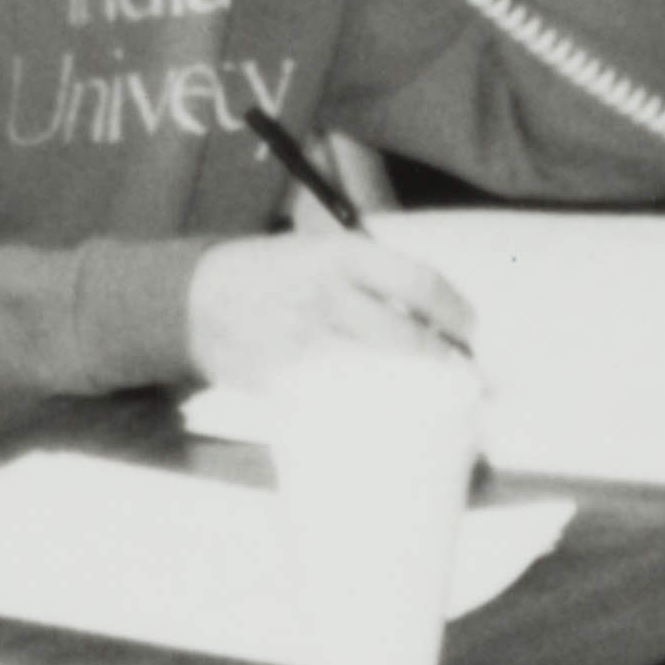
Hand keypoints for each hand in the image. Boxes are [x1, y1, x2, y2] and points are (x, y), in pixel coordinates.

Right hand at [184, 226, 477, 383]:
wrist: (194, 300)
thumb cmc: (266, 273)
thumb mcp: (316, 252)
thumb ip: (365, 275)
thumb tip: (421, 309)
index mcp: (342, 256)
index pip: (420, 283)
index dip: (455, 312)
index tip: (470, 330)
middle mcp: (330, 295)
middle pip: (407, 337)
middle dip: (444, 360)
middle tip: (463, 372)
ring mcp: (308, 340)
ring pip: (379, 373)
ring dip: (411, 388)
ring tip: (430, 394)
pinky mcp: (287, 378)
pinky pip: (339, 400)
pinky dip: (365, 409)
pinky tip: (379, 412)